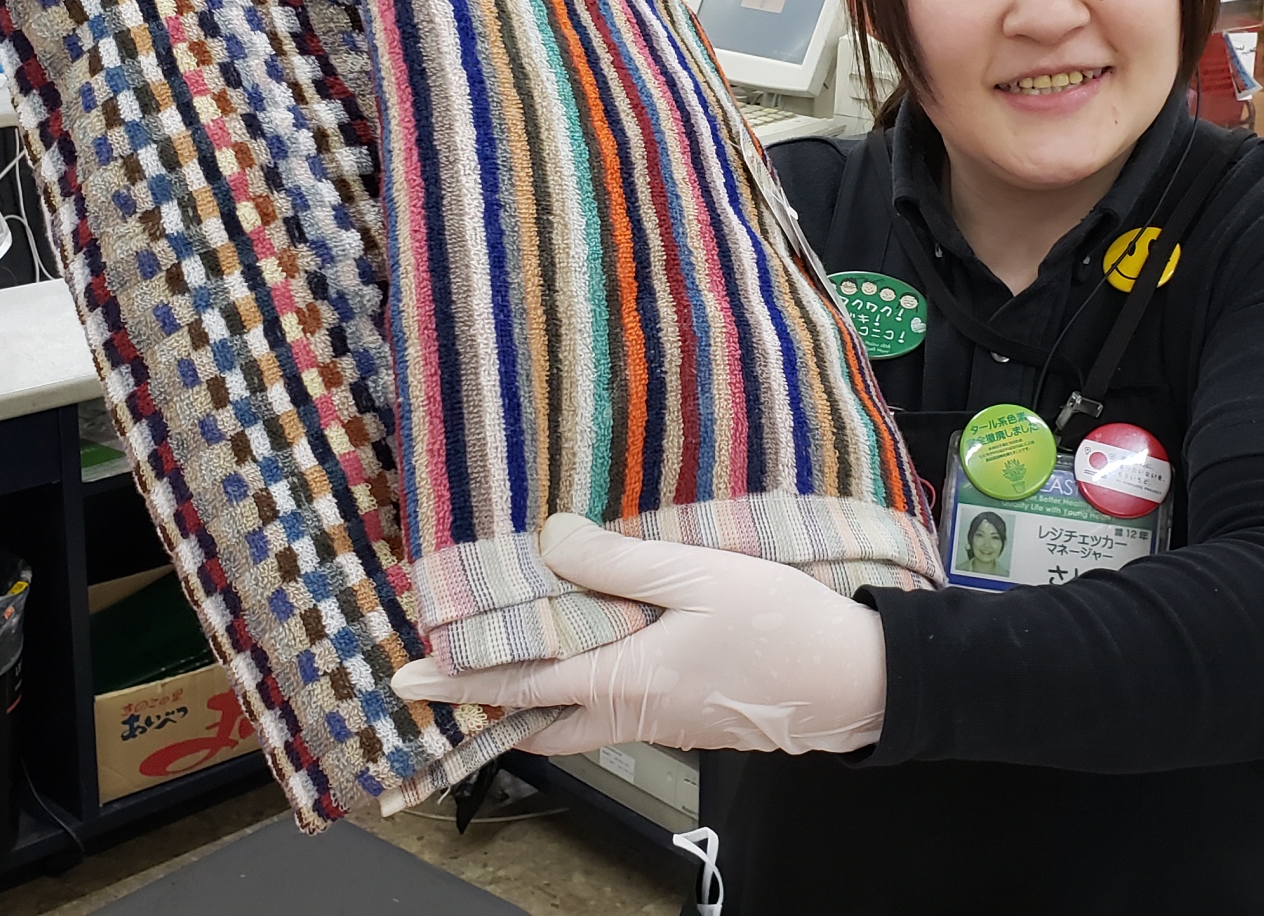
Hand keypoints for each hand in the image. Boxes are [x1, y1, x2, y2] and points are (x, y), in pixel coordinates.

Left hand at [389, 512, 887, 756]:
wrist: (857, 683)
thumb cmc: (786, 627)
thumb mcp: (701, 576)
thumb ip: (621, 562)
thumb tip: (552, 541)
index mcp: (624, 679)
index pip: (520, 683)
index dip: (458, 679)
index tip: (406, 681)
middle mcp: (633, 712)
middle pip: (539, 721)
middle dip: (488, 705)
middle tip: (447, 683)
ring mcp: (662, 722)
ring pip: (578, 720)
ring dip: (535, 699)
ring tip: (507, 665)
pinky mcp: (689, 717)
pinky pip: (616, 713)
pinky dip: (583, 694)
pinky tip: (592, 656)